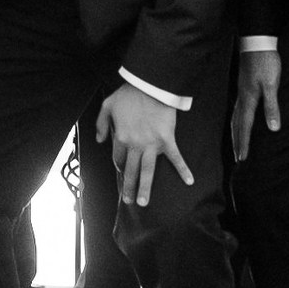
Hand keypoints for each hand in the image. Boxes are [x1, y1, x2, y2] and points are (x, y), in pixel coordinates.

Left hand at [96, 83, 192, 207]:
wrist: (149, 85)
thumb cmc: (129, 94)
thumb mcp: (107, 105)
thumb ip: (101, 124)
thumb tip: (99, 140)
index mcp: (120, 137)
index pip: (117, 158)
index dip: (118, 166)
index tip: (121, 171)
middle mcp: (135, 145)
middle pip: (130, 170)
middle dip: (129, 186)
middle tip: (129, 201)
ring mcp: (151, 145)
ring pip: (147, 171)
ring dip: (145, 187)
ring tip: (144, 202)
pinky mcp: (167, 140)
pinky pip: (175, 158)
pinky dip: (183, 169)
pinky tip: (189, 181)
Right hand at [232, 49, 281, 161]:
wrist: (256, 43)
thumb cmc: (266, 63)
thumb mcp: (272, 85)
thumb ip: (272, 107)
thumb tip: (273, 128)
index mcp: (248, 100)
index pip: (245, 127)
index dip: (244, 143)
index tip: (243, 158)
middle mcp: (242, 98)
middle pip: (237, 125)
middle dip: (238, 142)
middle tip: (238, 158)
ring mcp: (241, 92)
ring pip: (235, 117)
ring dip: (236, 132)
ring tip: (236, 144)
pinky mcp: (244, 87)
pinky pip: (237, 110)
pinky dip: (237, 121)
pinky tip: (240, 120)